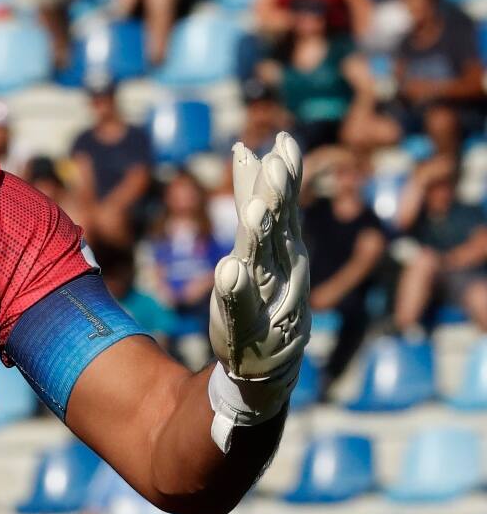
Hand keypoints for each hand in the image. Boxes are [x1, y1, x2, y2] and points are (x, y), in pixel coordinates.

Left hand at [207, 133, 309, 449]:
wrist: (262, 371)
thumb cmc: (259, 303)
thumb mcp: (254, 247)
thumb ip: (252, 204)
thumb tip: (246, 150)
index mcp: (285, 252)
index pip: (282, 207)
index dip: (284, 176)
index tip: (283, 141)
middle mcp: (282, 275)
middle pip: (278, 230)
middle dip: (278, 197)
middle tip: (277, 160)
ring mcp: (268, 306)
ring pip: (263, 265)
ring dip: (259, 238)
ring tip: (253, 208)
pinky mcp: (249, 332)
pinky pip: (242, 309)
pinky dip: (236, 291)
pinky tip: (228, 271)